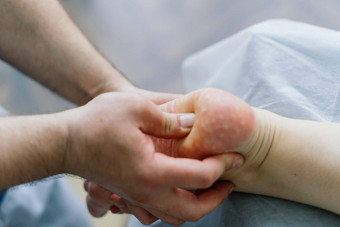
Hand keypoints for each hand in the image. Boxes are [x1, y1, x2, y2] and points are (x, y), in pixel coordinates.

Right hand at [63, 92, 235, 224]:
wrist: (66, 142)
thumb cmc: (97, 122)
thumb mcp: (136, 107)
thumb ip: (170, 118)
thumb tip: (194, 125)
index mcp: (152, 171)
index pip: (200, 176)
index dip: (222, 165)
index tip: (235, 154)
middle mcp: (147, 191)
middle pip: (192, 211)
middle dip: (217, 197)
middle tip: (231, 180)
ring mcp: (137, 197)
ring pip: (177, 216)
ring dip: (200, 204)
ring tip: (212, 185)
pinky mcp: (131, 194)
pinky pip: (162, 211)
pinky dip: (180, 204)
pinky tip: (184, 185)